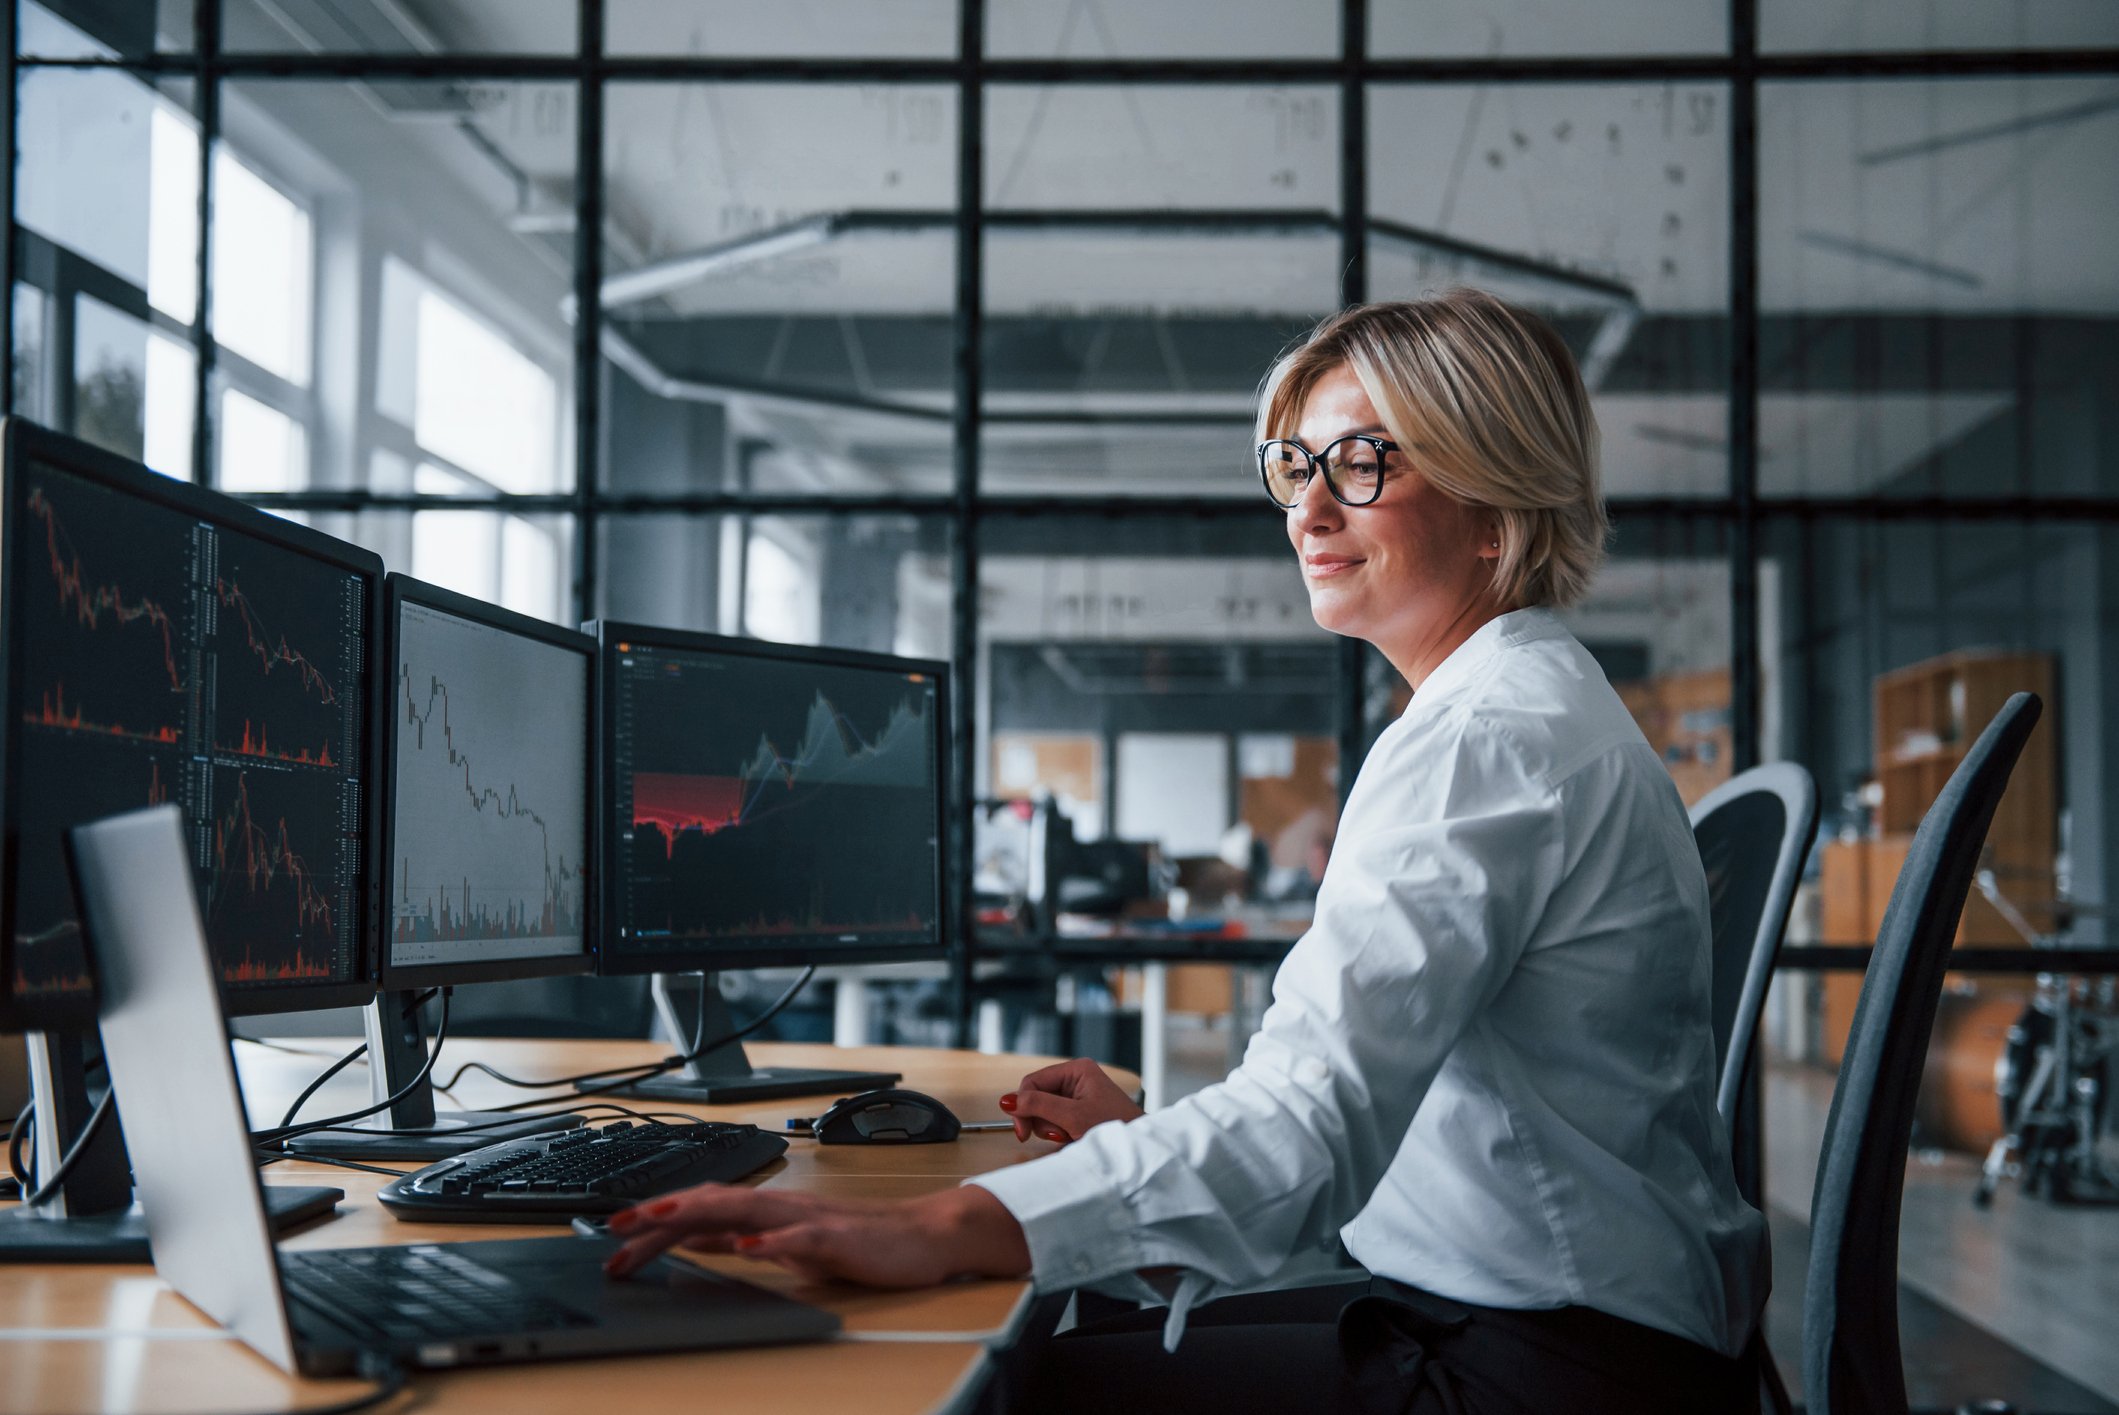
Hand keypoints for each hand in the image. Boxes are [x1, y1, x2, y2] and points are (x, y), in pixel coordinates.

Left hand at [603, 1183, 1029, 1286]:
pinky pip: (799, 1237)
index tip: (614, 1234)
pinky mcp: (836, 1237)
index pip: (702, 1211)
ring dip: (699, 1213)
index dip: (656, 1219)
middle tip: (615, 1228)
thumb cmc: (859, 1243)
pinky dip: (770, 1240)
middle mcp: (781, 1205)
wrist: (923, 1238)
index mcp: (767, 1211)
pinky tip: (746, 1246)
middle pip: (711, 1203)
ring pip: (745, 1208)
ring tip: (658, 1220)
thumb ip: (743, 1238)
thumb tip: (693, 1240)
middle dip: (660, 1213)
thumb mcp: (787, 1243)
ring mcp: (808, 1218)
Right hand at [999, 1057, 1143, 1144]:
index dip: (1022, 1104)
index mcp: (1077, 1069)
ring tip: (1069, 1136)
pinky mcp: (1079, 1110)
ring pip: (1044, 1110)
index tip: (1021, 1131)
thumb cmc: (1115, 1126)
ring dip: (1050, 1128)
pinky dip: (1059, 1131)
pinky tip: (1071, 1137)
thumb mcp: (1072, 1116)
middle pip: (1037, 1096)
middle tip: (1054, 1135)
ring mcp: (1078, 1094)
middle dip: (1041, 1119)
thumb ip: (1038, 1105)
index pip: (1033, 1081)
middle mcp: (1076, 1078)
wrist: (1139, 1148)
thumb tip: (1007, 1100)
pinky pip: (1055, 1119)